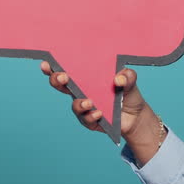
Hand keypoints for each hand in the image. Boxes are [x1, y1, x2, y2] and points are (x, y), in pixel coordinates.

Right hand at [39, 62, 164, 158]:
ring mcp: (84, 107)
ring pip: (75, 105)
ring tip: (88, 102)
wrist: (136, 115)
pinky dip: (92, 116)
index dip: (53, 67)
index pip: (66, 69)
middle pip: (61, 85)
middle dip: (58, 80)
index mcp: (86, 77)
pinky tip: (99, 113)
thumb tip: (118, 78)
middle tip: (64, 77)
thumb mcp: (130, 80)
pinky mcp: (91, 121)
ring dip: (79, 103)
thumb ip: (127, 76)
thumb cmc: (127, 92)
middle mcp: (81, 91)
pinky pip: (87, 119)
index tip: (47, 63)